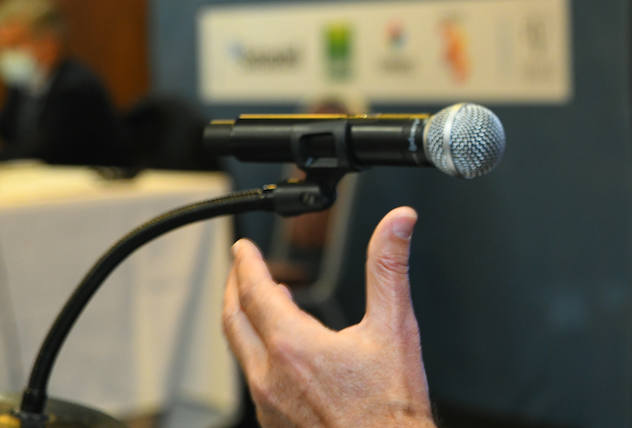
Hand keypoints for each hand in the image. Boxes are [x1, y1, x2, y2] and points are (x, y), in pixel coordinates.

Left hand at [223, 206, 434, 426]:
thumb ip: (389, 267)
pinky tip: (280, 351)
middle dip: (233, 287)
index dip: (247, 264)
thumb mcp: (395, 328)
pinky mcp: (275, 424)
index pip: (255, 291)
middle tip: (238, 267)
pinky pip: (254, 380)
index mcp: (294, 347)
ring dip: (245, 320)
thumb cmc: (391, 409)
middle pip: (234, 321)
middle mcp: (271, 377)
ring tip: (260, 302)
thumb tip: (397, 224)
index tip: (243, 249)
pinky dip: (258, 351)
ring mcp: (269, 405)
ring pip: (242, 353)